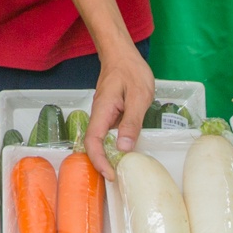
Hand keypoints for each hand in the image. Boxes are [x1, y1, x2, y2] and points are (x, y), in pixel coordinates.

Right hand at [83, 45, 155, 180]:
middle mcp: (99, 114)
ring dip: (107, 156)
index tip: (111, 175)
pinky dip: (114, 146)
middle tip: (116, 178)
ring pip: (100, 140)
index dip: (99, 161)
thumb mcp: (139, 96)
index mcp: (103, 110)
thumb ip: (131, 122)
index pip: (93, 142)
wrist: (122, 54)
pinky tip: (126, 152)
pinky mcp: (110, 113)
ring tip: (121, 169)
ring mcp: (103, 114)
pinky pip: (108, 133)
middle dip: (101, 163)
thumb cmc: (131, 71)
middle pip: (93, 144)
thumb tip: (123, 148)